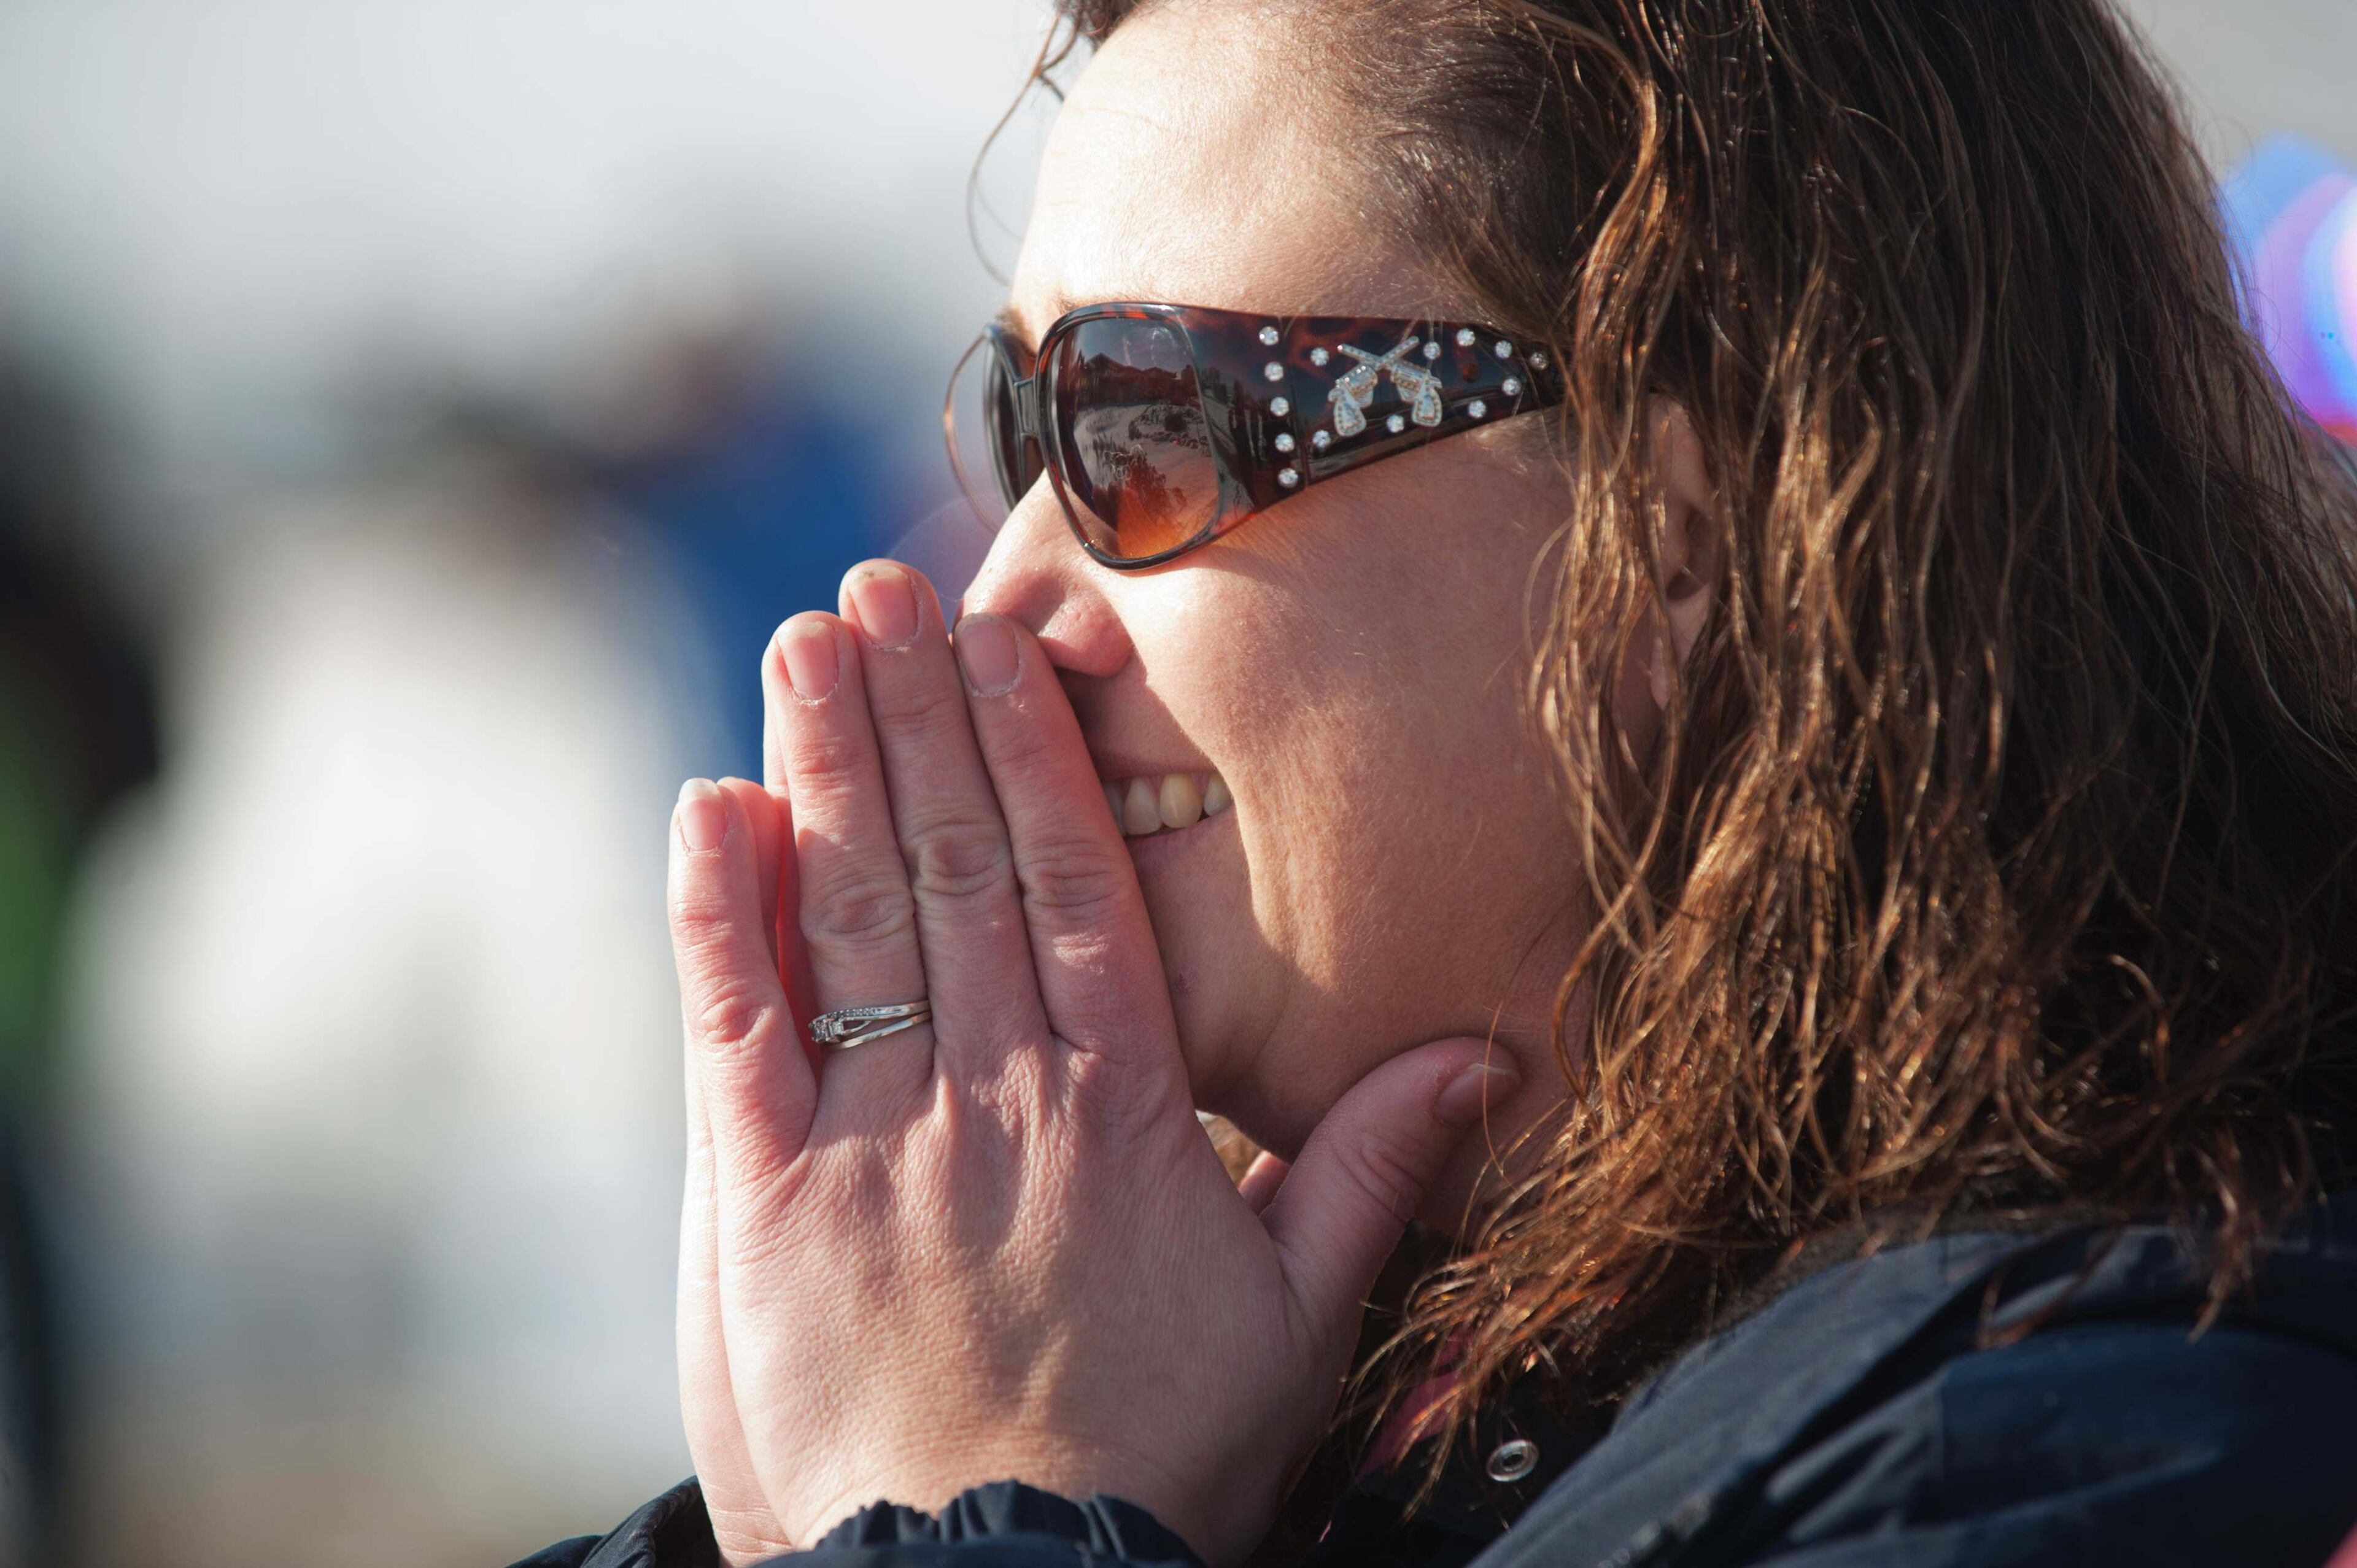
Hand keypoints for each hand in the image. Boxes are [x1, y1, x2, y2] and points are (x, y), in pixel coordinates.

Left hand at [667, 562, 1517, 1565]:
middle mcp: (998, 1092)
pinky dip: (719, 911)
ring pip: (851, 913)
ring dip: (827, 764)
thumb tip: (1478, 1056)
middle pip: (955, 861)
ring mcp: (877, 1140)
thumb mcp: (1303, 1319)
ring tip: (806, 642)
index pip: (1073, 881)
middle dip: (918, 711)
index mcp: (1122, 1104)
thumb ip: (1373, 1167)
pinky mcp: (771, 1205)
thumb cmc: (1163, 1458)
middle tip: (881, 589)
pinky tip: (708, 803)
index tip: (1000, 640)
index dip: (1029, 748)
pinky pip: (737, 1031)